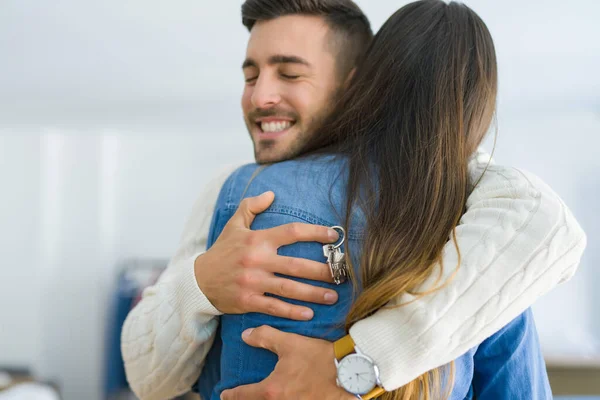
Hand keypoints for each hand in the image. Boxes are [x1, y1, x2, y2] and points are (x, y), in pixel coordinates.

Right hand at [195, 191, 339, 319]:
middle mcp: (257, 260)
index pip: (291, 232)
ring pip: (289, 288)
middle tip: (341, 274)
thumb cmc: (222, 252)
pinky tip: (309, 313)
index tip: (333, 236)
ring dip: (313, 293)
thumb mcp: (234, 225)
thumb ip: (251, 207)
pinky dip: (292, 311)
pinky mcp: (248, 301)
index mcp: (257, 240)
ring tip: (332, 296)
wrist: (199, 281)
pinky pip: (275, 307)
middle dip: (322, 271)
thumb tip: (271, 194)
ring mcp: (253, 282)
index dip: (315, 233)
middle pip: (296, 265)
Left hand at [220, 326, 353, 399]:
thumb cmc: (320, 358)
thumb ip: (265, 337)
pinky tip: (285, 395)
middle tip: (240, 398)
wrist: (351, 373)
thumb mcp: (291, 343)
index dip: (231, 395)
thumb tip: (245, 336)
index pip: (243, 396)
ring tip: (262, 397)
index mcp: (272, 390)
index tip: (224, 394)